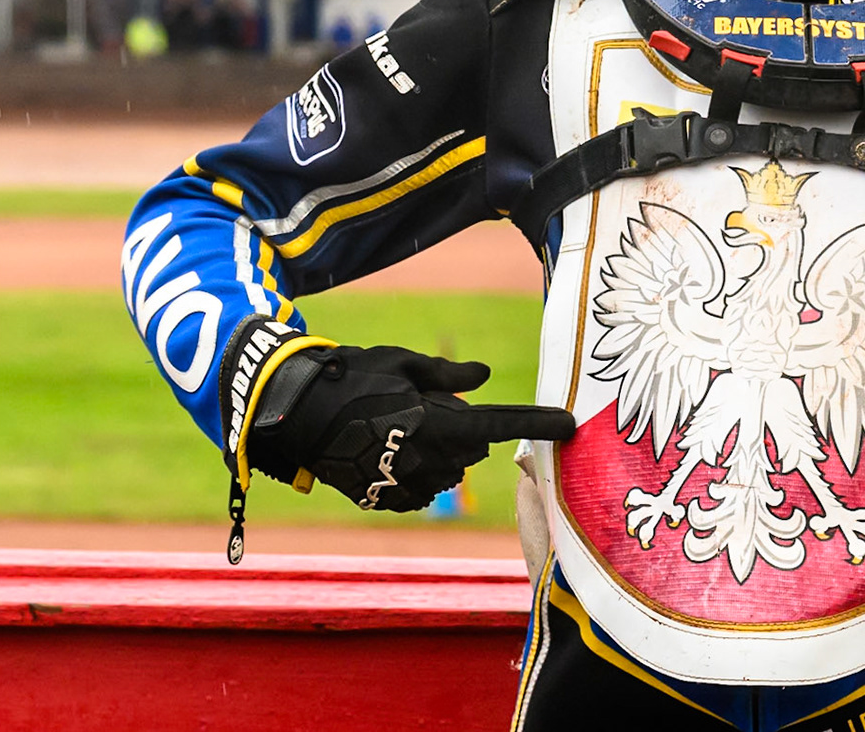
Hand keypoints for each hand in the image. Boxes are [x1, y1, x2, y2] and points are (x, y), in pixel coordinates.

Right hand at [247, 345, 575, 511]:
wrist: (294, 416)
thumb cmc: (349, 378)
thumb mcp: (402, 363)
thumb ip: (448, 376)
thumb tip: (482, 377)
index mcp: (438, 424)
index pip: (503, 425)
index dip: (540, 423)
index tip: (571, 423)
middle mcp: (429, 461)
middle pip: (474, 448)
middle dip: (464, 429)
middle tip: (423, 404)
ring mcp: (407, 486)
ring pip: (450, 471)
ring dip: (441, 453)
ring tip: (401, 427)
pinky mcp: (386, 500)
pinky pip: (421, 489)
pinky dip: (417, 472)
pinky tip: (390, 451)